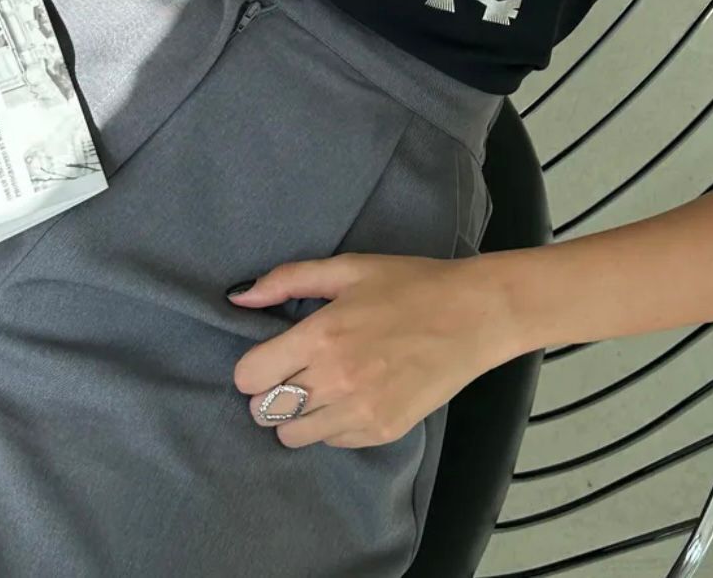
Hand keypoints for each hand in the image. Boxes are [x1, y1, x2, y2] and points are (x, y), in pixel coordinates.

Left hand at [227, 251, 508, 448]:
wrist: (474, 315)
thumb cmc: (410, 284)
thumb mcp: (349, 269)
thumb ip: (288, 280)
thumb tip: (238, 298)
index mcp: (321, 336)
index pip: (249, 377)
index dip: (253, 367)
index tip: (271, 356)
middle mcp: (334, 380)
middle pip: (265, 412)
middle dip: (271, 393)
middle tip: (295, 372)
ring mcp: (359, 411)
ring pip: (292, 437)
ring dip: (298, 415)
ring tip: (322, 387)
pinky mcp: (382, 431)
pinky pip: (332, 442)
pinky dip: (332, 424)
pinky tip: (353, 395)